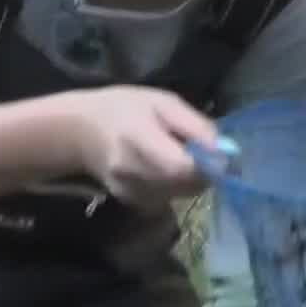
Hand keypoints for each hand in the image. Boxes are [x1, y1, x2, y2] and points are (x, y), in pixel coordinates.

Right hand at [67, 87, 219, 209]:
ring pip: (182, 194)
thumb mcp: (162, 102)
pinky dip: (176, 186)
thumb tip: (225, 149)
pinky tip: (162, 167)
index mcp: (139, 140)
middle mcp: (134, 174)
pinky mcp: (134, 204)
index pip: (182, 168)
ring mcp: (132, 193)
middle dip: (204, 170)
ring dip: (191, 179)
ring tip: (176, 154)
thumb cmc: (125, 108)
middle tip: (198, 149)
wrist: (80, 132)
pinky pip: (170, 198)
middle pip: (187, 185)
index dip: (208, 163)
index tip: (218, 151)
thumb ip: (195, 126)